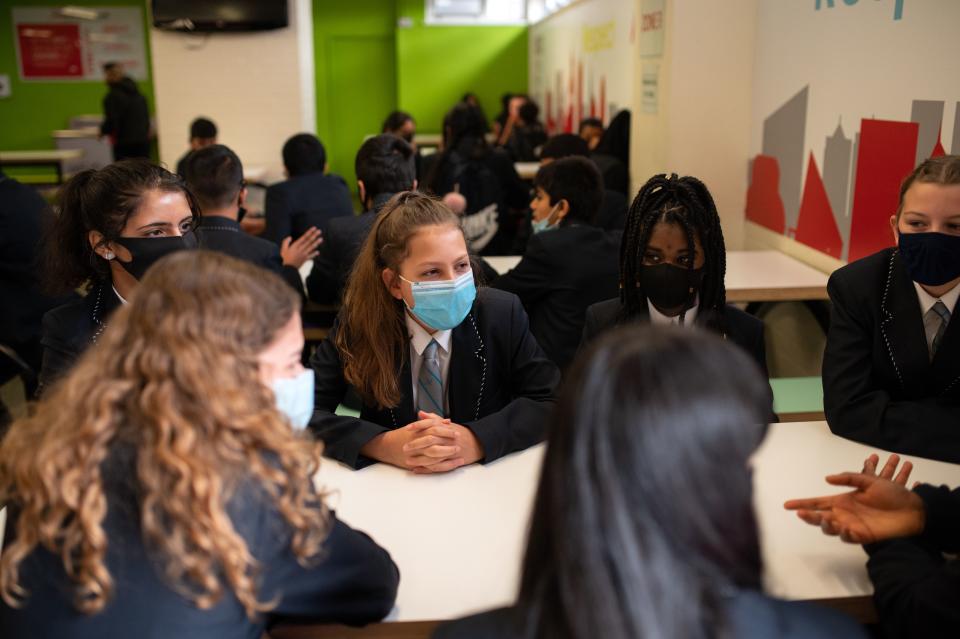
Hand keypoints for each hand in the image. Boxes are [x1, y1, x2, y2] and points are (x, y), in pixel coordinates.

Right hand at [281, 227, 322, 267]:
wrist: (286, 269)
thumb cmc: (284, 258)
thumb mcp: (282, 249)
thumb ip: (286, 242)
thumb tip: (290, 237)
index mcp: (295, 246)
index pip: (304, 237)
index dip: (309, 232)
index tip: (314, 228)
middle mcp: (300, 249)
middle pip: (309, 241)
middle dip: (314, 235)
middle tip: (319, 231)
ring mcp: (303, 255)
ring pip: (311, 248)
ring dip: (316, 243)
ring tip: (321, 239)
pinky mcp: (304, 260)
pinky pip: (310, 256)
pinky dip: (314, 254)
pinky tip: (318, 252)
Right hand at [360, 413, 460, 470]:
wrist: (386, 446)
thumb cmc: (403, 436)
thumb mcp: (417, 427)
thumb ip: (432, 422)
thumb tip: (447, 421)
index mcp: (417, 431)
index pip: (433, 429)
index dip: (445, 431)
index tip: (455, 431)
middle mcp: (416, 443)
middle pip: (434, 443)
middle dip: (447, 444)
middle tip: (458, 444)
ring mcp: (415, 454)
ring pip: (433, 456)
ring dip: (447, 456)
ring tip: (459, 456)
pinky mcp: (415, 463)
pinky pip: (430, 467)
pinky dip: (441, 466)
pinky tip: (451, 465)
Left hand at [407, 411, 483, 473]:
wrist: (477, 443)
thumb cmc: (461, 433)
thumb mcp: (447, 424)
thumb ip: (433, 419)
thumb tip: (421, 413)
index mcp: (445, 428)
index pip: (430, 425)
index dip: (418, 426)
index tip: (407, 428)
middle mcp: (447, 439)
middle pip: (429, 441)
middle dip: (416, 444)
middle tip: (404, 447)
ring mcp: (449, 451)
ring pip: (432, 456)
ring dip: (419, 459)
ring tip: (407, 460)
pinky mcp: (451, 461)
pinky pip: (437, 466)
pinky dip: (426, 469)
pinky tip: (417, 469)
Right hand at [783, 453, 925, 543]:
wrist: (913, 510)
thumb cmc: (892, 495)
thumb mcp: (870, 480)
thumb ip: (849, 478)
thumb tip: (826, 479)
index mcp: (842, 501)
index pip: (817, 502)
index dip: (802, 504)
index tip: (787, 505)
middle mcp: (843, 514)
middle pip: (819, 517)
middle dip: (809, 516)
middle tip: (802, 514)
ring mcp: (852, 526)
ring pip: (830, 529)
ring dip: (825, 525)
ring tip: (826, 519)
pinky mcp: (863, 536)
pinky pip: (849, 538)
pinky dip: (845, 534)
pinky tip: (845, 528)